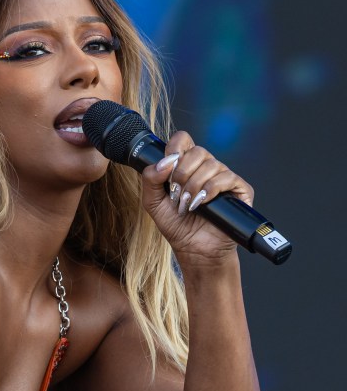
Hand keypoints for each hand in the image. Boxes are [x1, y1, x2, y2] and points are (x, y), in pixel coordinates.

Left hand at [140, 131, 255, 265]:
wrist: (194, 249)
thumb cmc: (176, 226)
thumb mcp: (153, 202)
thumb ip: (150, 179)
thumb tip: (165, 162)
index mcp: (187, 166)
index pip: (183, 140)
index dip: (174, 148)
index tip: (167, 167)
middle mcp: (207, 168)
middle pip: (197, 151)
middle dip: (181, 173)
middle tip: (176, 194)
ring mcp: (224, 177)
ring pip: (211, 164)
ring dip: (193, 186)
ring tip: (187, 205)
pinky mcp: (239, 189)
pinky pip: (226, 178)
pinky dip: (209, 190)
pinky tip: (200, 204)